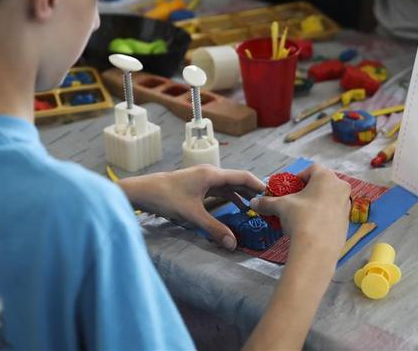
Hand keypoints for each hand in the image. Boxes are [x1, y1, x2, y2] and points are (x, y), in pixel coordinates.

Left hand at [118, 165, 264, 250]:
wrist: (142, 191)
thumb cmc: (165, 198)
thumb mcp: (192, 215)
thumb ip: (214, 229)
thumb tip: (233, 244)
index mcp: (212, 174)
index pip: (243, 177)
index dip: (260, 185)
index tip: (274, 194)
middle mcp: (210, 173)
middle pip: (238, 180)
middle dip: (254, 191)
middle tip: (271, 203)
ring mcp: (203, 178)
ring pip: (229, 185)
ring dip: (243, 195)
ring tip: (258, 207)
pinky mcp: (197, 184)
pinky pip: (220, 190)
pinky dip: (231, 197)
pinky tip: (237, 208)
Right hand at [250, 165, 350, 261]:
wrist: (317, 249)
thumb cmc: (302, 219)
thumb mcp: (281, 206)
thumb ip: (267, 202)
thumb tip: (255, 202)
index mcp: (326, 177)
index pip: (311, 170)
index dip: (298, 178)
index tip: (289, 188)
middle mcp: (340, 188)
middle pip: (321, 184)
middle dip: (307, 191)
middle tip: (294, 201)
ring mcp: (346, 206)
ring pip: (328, 199)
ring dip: (315, 204)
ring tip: (300, 216)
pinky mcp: (346, 222)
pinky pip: (332, 214)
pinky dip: (322, 217)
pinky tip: (310, 227)